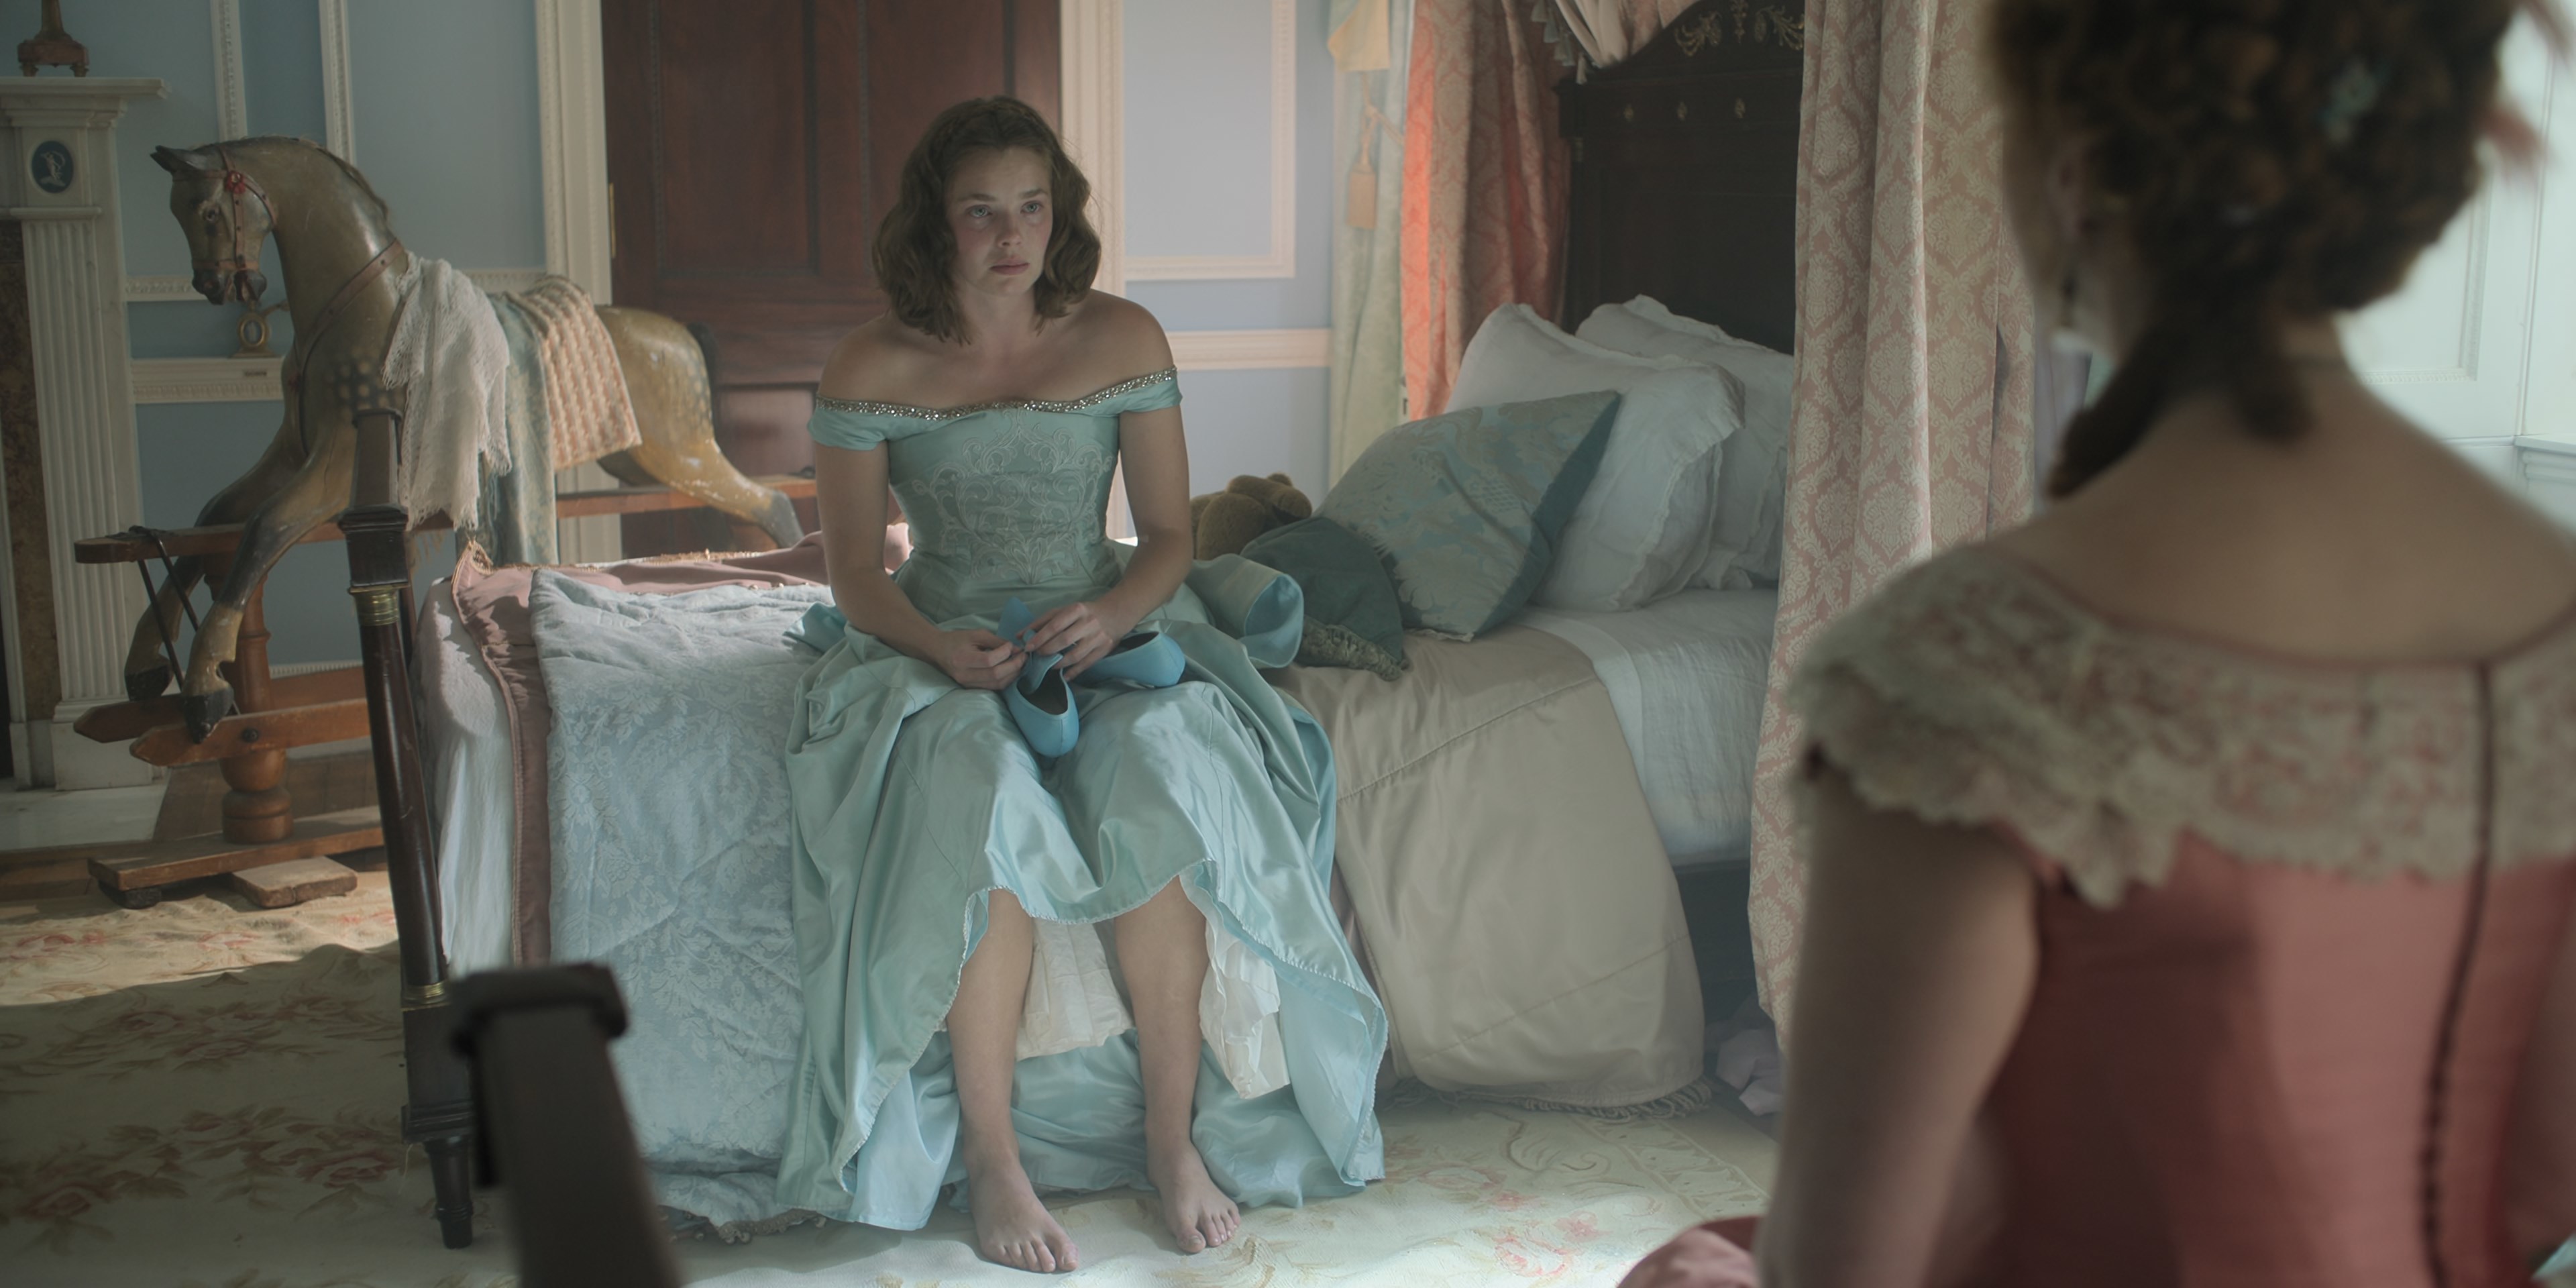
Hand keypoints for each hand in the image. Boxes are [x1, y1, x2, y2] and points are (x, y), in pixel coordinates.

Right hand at [935, 629, 1023, 690]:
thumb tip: (1016, 650)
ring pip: (997, 684)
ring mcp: (967, 684)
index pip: (989, 660)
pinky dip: (1005, 679)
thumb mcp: (976, 635)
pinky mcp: (972, 688)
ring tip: (1019, 663)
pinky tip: (1011, 670)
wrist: (938, 651)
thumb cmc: (957, 640)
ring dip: (1012, 674)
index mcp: (962, 659)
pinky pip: (993, 687)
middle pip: (995, 675)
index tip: (1011, 646)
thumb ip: (996, 642)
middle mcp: (964, 675)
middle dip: (1014, 666)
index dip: (1004, 653)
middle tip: (1023, 656)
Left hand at [1015, 600, 1138, 679]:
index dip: (1039, 638)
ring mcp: (1098, 637)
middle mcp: (1089, 623)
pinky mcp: (1104, 649)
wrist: (1115, 614)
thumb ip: (1042, 622)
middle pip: (1064, 641)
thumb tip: (1020, 635)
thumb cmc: (1084, 613)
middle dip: (1047, 651)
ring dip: (1058, 663)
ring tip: (1049, 666)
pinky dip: (1073, 672)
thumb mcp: (1064, 610)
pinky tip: (1064, 676)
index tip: (1028, 647)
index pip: (1054, 626)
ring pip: (1074, 655)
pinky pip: (1086, 664)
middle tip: (1037, 656)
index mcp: (1077, 610)